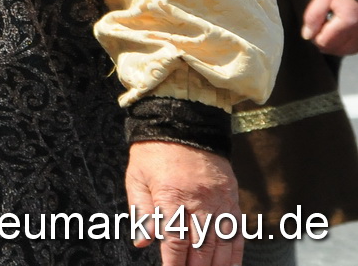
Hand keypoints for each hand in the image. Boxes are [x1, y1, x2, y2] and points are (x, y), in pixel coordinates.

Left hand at [125, 142, 241, 265]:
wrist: (184, 123)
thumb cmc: (154, 152)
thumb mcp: (136, 177)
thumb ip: (140, 211)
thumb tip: (142, 242)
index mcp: (172, 194)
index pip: (175, 238)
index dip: (173, 261)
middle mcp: (199, 200)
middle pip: (200, 245)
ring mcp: (220, 200)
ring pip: (221, 242)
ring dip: (216, 264)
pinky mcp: (232, 199)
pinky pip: (237, 232)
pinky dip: (235, 253)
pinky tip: (230, 265)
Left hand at [303, 0, 357, 54]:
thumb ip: (314, 16)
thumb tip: (307, 35)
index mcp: (347, 22)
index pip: (325, 42)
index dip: (314, 38)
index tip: (311, 29)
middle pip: (336, 49)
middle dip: (323, 43)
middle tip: (318, 30)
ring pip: (347, 51)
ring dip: (335, 46)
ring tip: (328, 32)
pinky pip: (356, 47)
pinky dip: (346, 46)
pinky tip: (339, 36)